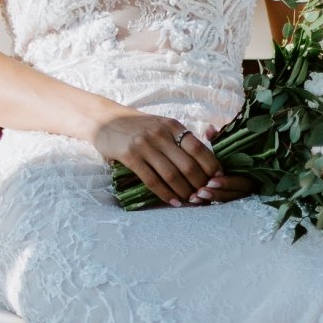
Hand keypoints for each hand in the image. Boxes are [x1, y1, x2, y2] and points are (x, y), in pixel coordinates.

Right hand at [87, 110, 234, 206]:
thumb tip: (204, 160)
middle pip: (188, 165)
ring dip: (184, 191)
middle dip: (199, 183)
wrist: (105, 120)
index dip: (211, 166)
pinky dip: (165, 194)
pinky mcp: (130, 157)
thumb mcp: (161, 125)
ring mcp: (145, 145)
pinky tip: (173, 202)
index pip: (199, 148)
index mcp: (172, 126)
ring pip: (172, 175)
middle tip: (205, 195)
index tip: (218, 179)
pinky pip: (152, 180)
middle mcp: (160, 134)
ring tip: (191, 201)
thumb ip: (179, 138)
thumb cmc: (137, 126)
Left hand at [194, 124, 257, 204]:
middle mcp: (248, 184)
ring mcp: (241, 193)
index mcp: (251, 170)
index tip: (211, 180)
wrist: (237, 158)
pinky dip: (209, 202)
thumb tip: (209, 129)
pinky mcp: (232, 197)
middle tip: (200, 192)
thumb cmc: (232, 148)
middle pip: (234, 194)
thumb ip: (219, 138)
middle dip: (217, 194)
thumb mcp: (227, 142)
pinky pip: (223, 203)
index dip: (226, 182)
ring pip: (228, 200)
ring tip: (195, 197)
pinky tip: (196, 201)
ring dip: (211, 199)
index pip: (241, 181)